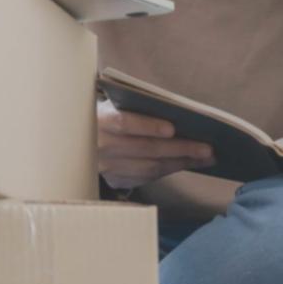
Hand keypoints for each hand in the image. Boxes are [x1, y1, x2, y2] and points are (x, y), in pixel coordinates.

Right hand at [96, 98, 214, 189]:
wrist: (75, 138)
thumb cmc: (104, 113)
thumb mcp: (111, 103)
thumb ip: (135, 106)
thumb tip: (177, 112)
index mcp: (98, 120)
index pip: (123, 123)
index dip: (148, 126)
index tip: (172, 129)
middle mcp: (99, 147)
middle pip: (144, 149)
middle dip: (180, 149)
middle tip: (207, 149)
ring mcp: (106, 168)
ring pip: (149, 168)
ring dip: (180, 163)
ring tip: (205, 158)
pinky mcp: (113, 180)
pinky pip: (146, 178)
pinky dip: (168, 170)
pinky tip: (186, 164)